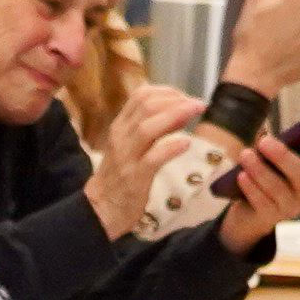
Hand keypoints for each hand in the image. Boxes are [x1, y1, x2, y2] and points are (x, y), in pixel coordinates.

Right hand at [84, 82, 206, 236]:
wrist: (101, 207)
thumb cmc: (120, 175)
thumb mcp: (130, 145)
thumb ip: (150, 128)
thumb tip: (179, 111)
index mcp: (120, 126)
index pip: (141, 96)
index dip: (167, 92)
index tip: (186, 98)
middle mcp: (121, 137)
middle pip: (146, 107)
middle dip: (176, 101)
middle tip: (198, 104)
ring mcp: (126, 157)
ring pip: (148, 128)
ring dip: (176, 115)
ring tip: (196, 112)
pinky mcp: (134, 178)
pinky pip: (153, 158)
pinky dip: (171, 147)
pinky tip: (186, 143)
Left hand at [211, 111, 299, 250]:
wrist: (254, 210)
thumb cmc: (270, 173)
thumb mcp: (275, 156)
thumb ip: (274, 143)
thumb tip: (260, 134)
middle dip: (281, 156)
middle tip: (263, 141)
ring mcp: (292, 205)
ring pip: (278, 188)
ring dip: (260, 170)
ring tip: (245, 155)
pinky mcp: (273, 217)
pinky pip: (262, 201)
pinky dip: (251, 187)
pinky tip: (241, 176)